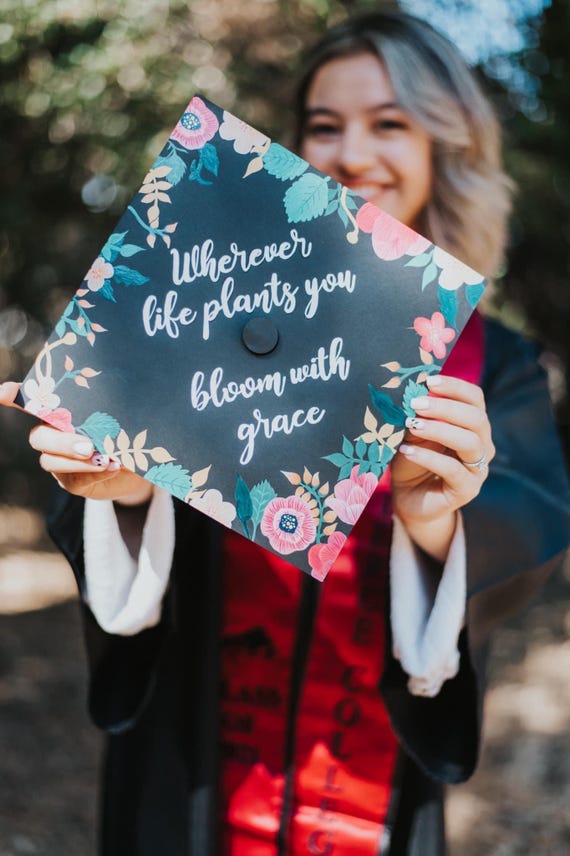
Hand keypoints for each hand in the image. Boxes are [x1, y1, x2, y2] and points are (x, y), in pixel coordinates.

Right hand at [0, 382, 151, 503]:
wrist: (141, 463)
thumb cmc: (129, 431)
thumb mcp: (125, 418)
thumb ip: (114, 410)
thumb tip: (121, 402)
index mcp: (61, 413)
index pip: (31, 402)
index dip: (14, 397)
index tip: (3, 392)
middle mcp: (53, 436)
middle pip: (39, 438)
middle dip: (61, 442)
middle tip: (88, 445)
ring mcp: (59, 461)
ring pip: (50, 462)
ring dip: (77, 462)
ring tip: (104, 459)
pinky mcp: (72, 483)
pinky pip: (73, 481)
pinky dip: (93, 473)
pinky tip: (112, 466)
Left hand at [391, 374, 493, 561]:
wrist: (410, 499)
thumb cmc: (413, 460)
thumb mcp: (412, 433)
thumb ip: (417, 415)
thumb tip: (409, 395)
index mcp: (473, 425)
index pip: (475, 398)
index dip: (455, 387)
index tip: (429, 380)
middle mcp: (482, 445)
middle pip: (477, 419)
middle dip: (446, 407)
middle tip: (416, 403)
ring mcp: (478, 469)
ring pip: (470, 443)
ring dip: (439, 429)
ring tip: (412, 424)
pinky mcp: (467, 490)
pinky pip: (453, 470)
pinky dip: (428, 457)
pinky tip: (406, 450)